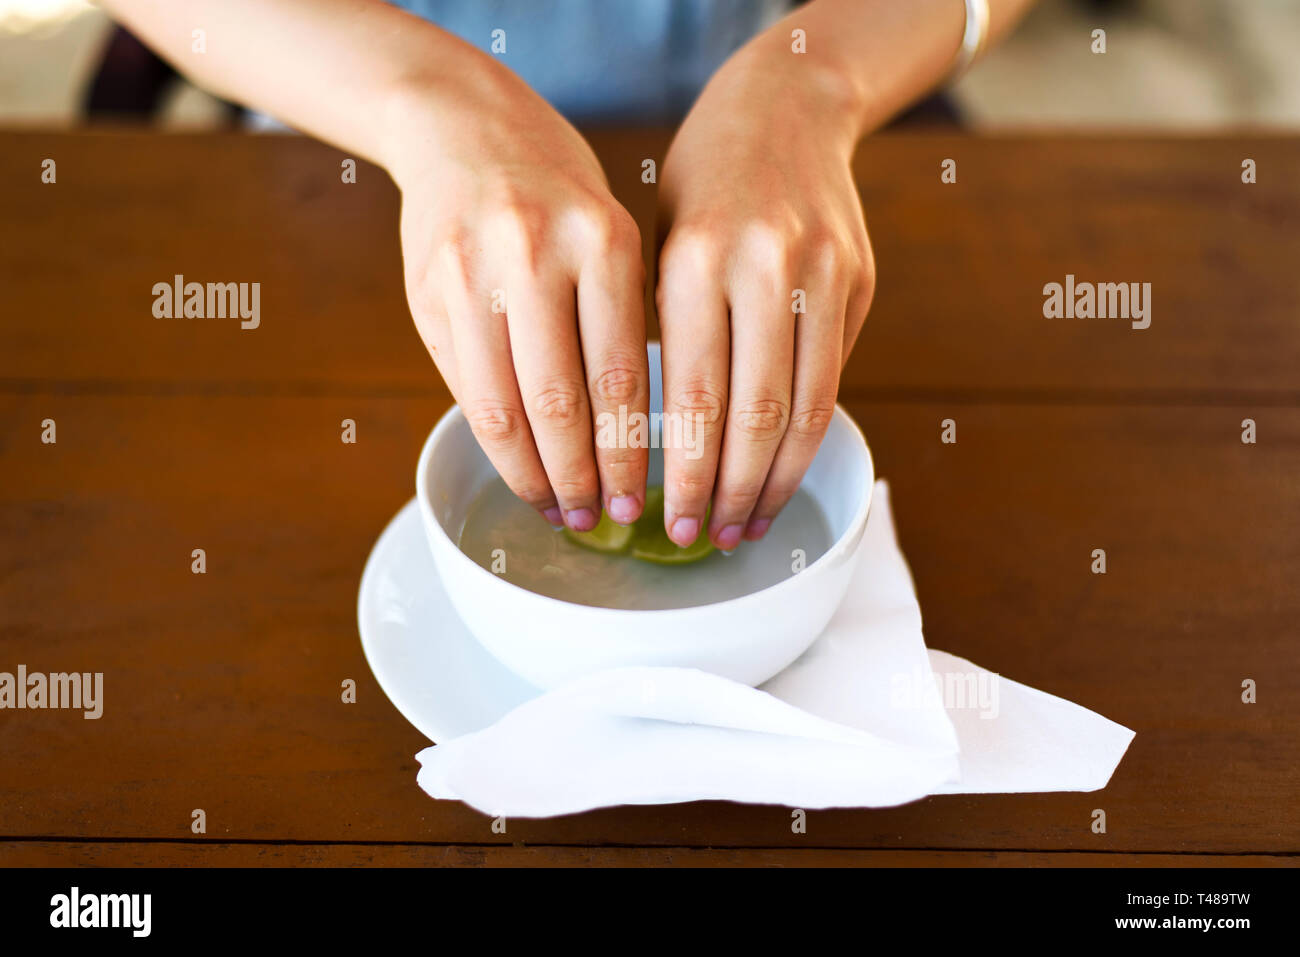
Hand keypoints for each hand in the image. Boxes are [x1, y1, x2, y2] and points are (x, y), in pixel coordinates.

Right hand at [392, 66, 648, 530]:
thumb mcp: (608, 236)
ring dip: (534, 474)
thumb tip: (630, 436)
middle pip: (561, 402)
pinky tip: (518, 468)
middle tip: (601, 521)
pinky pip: (465, 387)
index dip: (629, 452)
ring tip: (559, 509)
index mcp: (602, 241)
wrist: (462, 127)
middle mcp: (534, 255)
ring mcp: (471, 273)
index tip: (642, 498)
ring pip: (505, 406)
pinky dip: (494, 440)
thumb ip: (616, 321)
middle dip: (583, 477)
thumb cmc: (555, 194)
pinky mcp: (427, 291)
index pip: (620, 375)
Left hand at [655, 48, 874, 549]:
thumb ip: (666, 334)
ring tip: (747, 525)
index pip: (690, 393)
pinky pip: (831, 381)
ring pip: (803, 407)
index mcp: (693, 257)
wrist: (786, 111)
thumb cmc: (700, 186)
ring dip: (773, 480)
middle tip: (706, 539)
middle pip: (752, 412)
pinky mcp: (857, 283)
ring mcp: (821, 274)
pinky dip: (806, 440)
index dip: (683, 469)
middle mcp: (764, 266)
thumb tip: (662, 443)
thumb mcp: (657, 244)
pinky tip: (783, 474)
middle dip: (727, 489)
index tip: (667, 519)